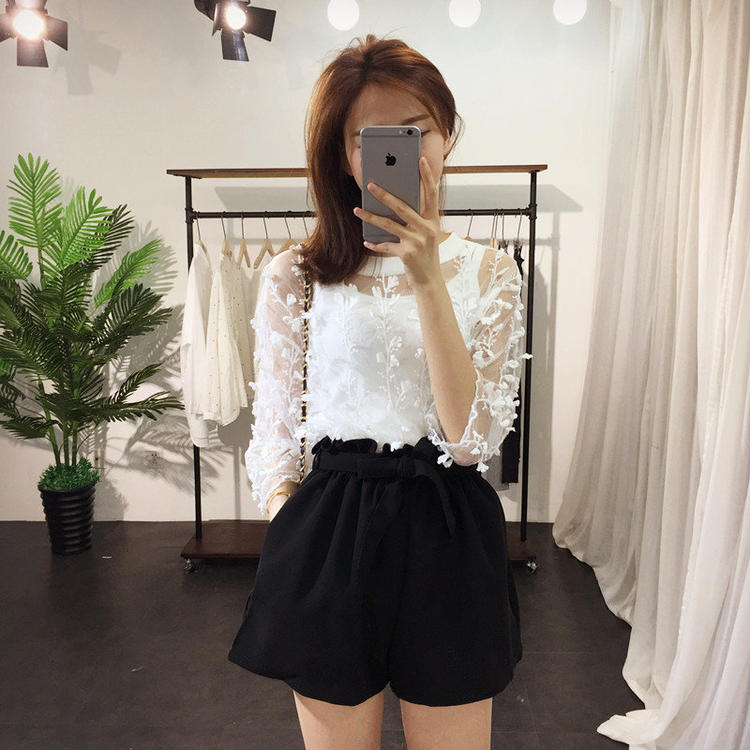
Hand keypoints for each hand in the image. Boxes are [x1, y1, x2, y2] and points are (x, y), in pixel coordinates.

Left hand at [353, 156, 442, 289]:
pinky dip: (375, 244)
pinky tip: (366, 241)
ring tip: (357, 210)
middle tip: (370, 184)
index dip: (426, 176)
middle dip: (385, 194)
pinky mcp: (407, 254)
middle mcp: (427, 229)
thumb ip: (414, 219)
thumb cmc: (425, 254)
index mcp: (433, 220)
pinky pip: (386, 245)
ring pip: (389, 224)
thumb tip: (393, 202)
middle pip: (403, 207)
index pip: (431, 194)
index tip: (420, 159)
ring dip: (371, 216)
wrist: (429, 280)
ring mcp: (417, 241)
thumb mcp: (425, 234)